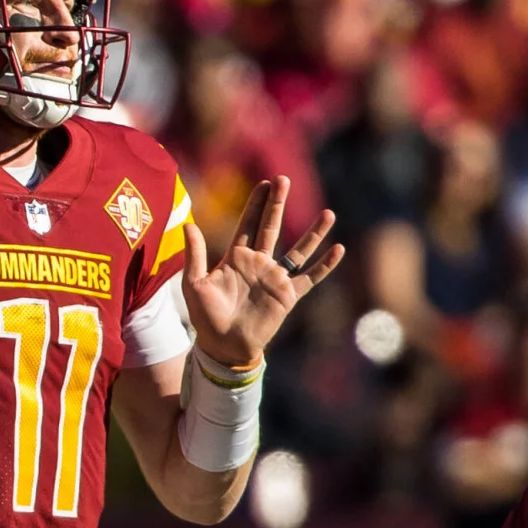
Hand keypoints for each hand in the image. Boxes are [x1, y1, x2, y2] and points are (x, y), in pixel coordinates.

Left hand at [182, 177, 343, 368]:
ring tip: (328, 213)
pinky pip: (310, 278)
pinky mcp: (288, 296)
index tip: (264, 183)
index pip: (248, 224)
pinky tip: (338, 249)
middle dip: (277, 204)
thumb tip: (189, 225)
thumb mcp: (195, 284)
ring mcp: (275, 278)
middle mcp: (258, 263)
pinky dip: (324, 265)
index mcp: (236, 257)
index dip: (256, 204)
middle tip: (284, 179)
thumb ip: (195, 255)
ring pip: (298, 250)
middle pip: (271, 227)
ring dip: (313, 233)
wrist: (224, 347)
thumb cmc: (206, 318)